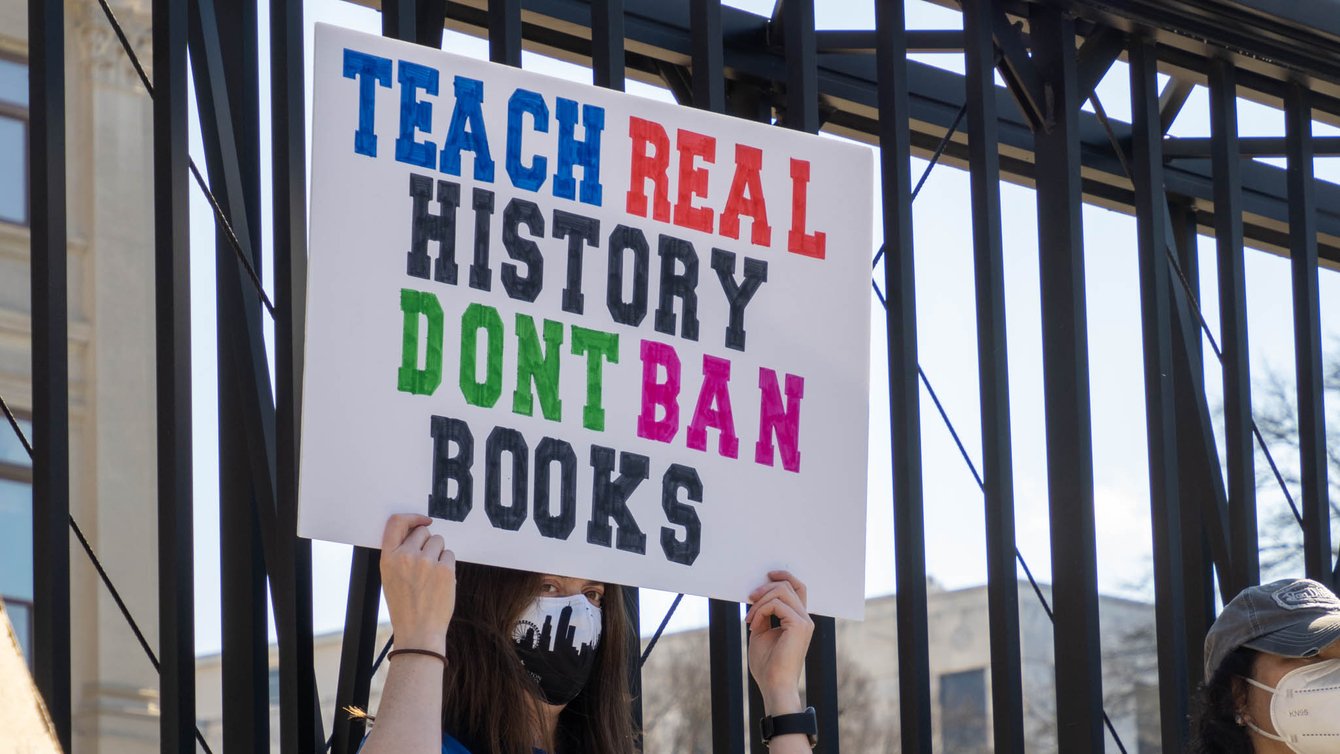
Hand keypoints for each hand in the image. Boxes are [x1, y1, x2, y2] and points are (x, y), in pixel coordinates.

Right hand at [379, 514, 456, 652]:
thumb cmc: (404, 605)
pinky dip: (447, 565)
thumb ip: (399, 553)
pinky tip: (440, 581)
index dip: (412, 517)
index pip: (396, 522)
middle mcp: (406, 556)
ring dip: (438, 553)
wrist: (418, 631)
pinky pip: (450, 554)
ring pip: (439, 541)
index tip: (422, 520)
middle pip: (423, 532)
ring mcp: (426, 562)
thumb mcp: (390, 577)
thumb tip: (418, 530)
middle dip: (427, 543)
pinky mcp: (445, 569)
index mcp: (388, 558)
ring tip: (431, 575)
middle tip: (425, 564)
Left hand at [745, 570, 813, 715]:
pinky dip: (760, 611)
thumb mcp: (761, 633)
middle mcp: (805, 618)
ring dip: (760, 601)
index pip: (798, 588)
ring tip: (749, 618)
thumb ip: (763, 615)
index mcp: (799, 620)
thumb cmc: (767, 665)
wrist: (773, 685)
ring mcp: (804, 621)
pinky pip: (776, 604)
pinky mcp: (799, 625)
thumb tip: (757, 597)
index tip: (768, 574)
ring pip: (782, 591)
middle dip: (765, 588)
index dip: (785, 576)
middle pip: (788, 586)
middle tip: (749, 599)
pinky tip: (753, 624)